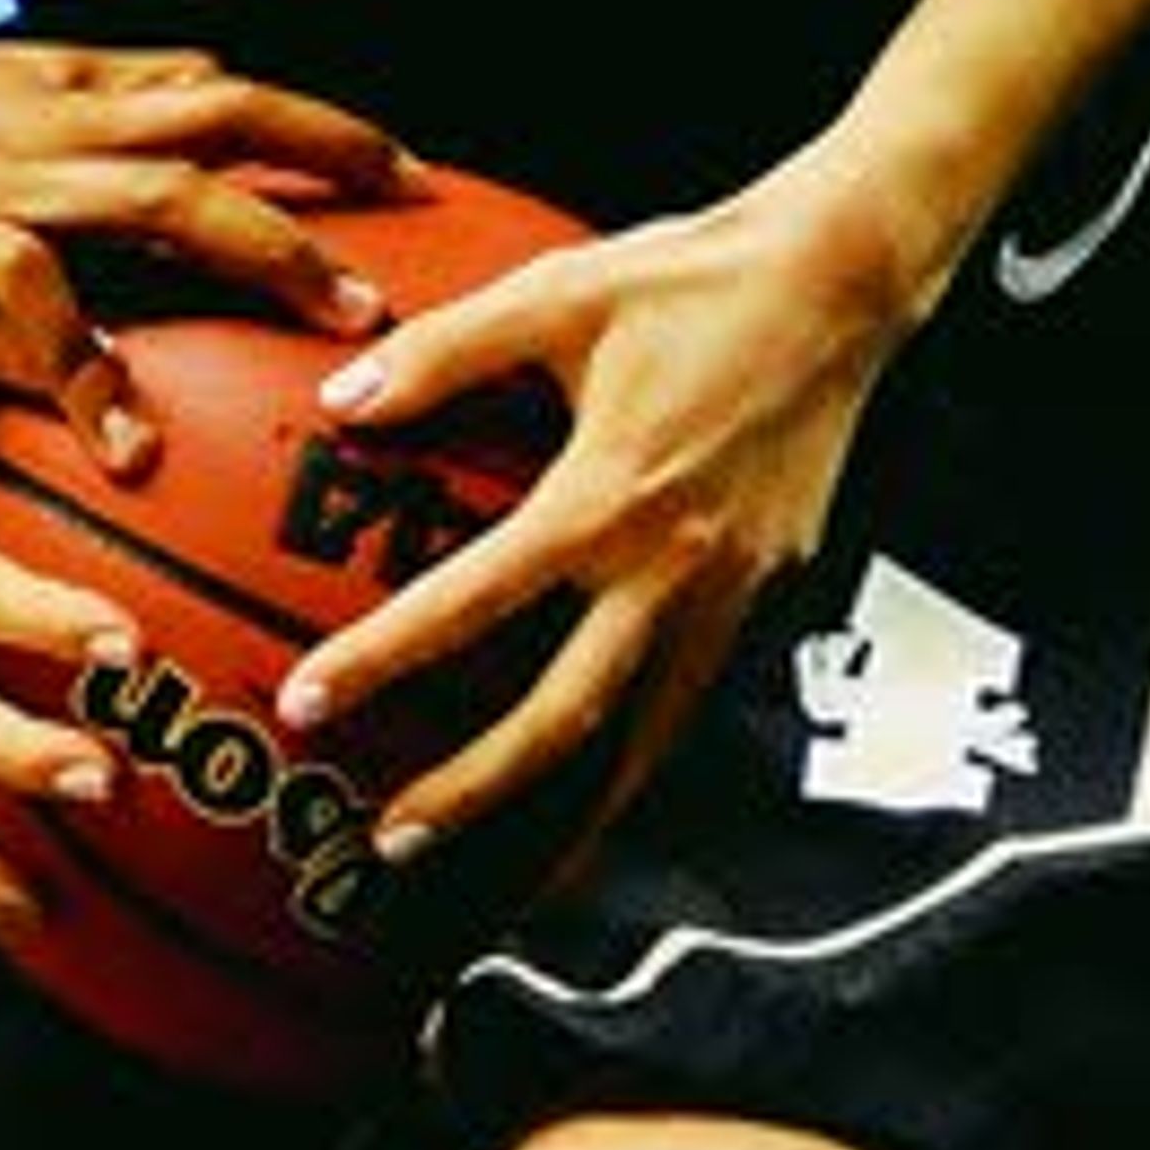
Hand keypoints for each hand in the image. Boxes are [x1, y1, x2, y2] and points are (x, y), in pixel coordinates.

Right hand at [0, 19, 412, 557]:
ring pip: (34, 292)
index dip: (328, 131)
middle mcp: (20, 169)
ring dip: (90, 371)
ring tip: (139, 457)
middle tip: (366, 321)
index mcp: (67, 117)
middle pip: (171, 194)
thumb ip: (119, 91)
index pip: (225, 100)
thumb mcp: (14, 77)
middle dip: (275, 251)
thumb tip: (230, 84)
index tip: (423, 180)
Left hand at [269, 157, 919, 861]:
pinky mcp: (769, 591)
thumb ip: (444, 352)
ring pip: (646, 739)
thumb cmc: (691, 275)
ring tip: (499, 874)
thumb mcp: (556, 293)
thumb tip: (341, 400)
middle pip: (566, 719)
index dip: (383, 659)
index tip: (309, 705)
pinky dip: (639, 761)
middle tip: (390, 839)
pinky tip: (597, 786)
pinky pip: (693, 701)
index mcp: (611, 496)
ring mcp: (732, 590)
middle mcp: (674, 565)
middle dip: (476, 792)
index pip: (473, 602)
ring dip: (568, 811)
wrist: (840, 280)